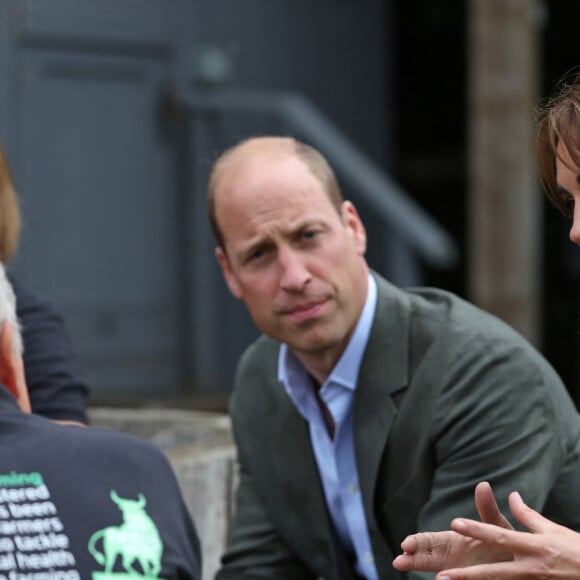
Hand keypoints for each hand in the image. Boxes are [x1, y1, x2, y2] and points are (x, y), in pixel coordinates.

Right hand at [393, 482, 512, 572]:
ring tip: (421, 574)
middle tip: (399, 562)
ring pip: (439, 574)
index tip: (405, 545)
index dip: (417, 543)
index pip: (429, 541)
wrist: (524, 565)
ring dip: (426, 570)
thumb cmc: (506, 544)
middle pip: (427, 559)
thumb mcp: (496, 526)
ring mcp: (458, 573)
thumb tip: (483, 485)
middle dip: (413, 560)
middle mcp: (452, 559)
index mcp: (454, 542)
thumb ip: (487, 509)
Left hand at [437, 491, 579, 578]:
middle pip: (495, 571)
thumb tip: (511, 495)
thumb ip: (528, 516)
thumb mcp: (553, 530)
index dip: (477, 530)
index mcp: (534, 546)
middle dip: (467, 575)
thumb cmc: (577, 551)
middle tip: (442, 576)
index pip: (500, 535)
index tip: (454, 523)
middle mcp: (532, 567)